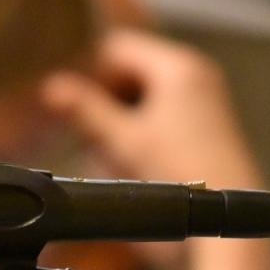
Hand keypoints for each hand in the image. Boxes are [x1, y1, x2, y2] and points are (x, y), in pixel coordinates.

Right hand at [41, 29, 260, 189]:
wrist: (220, 222)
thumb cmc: (176, 176)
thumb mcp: (122, 142)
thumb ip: (84, 111)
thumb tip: (49, 87)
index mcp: (177, 66)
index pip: (117, 47)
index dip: (88, 71)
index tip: (71, 104)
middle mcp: (195, 73)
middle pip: (130, 70)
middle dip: (104, 98)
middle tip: (85, 132)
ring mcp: (203, 99)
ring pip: (142, 94)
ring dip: (118, 117)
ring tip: (106, 149)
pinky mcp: (204, 125)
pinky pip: (159, 112)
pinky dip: (138, 129)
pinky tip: (128, 158)